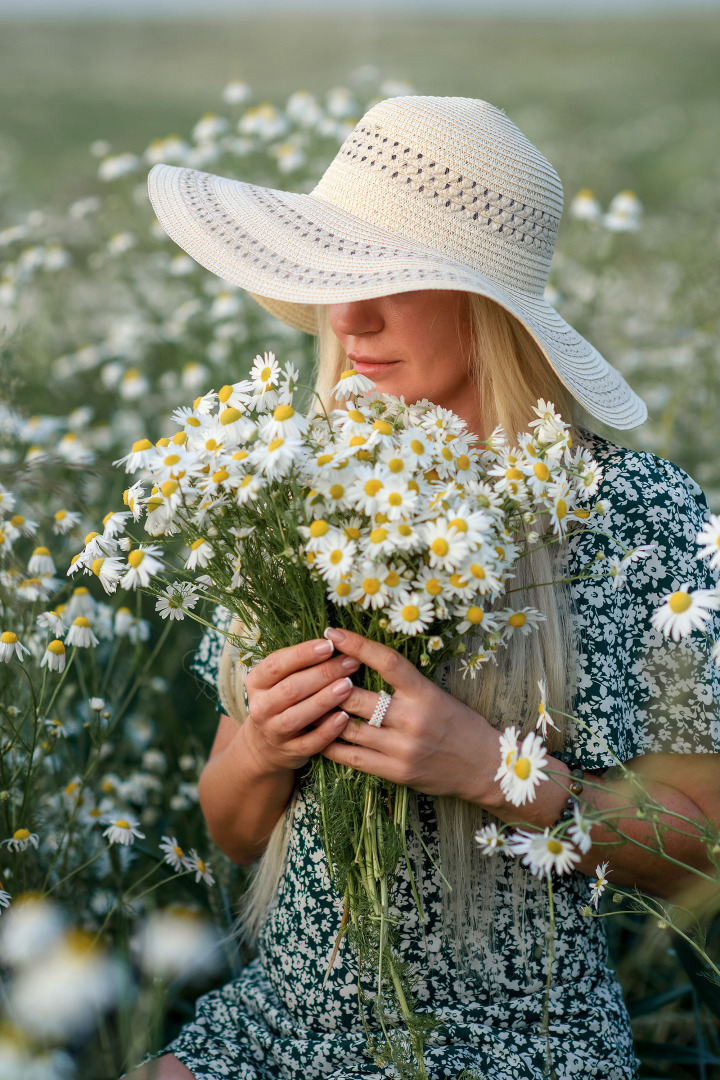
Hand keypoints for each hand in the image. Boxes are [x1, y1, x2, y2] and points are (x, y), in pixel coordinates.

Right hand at [242, 638, 359, 773]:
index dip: (303, 654)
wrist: (265, 746)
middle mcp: (260, 707)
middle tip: (350, 662)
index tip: (329, 644)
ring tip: (348, 685)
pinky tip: (344, 718)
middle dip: (322, 674)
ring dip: (324, 700)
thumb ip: (299, 663)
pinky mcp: (289, 752)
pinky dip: (327, 731)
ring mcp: (273, 732)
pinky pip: (310, 743)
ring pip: (297, 716)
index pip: (276, 664)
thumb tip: (335, 640)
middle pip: (291, 689)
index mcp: (256, 682)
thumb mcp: (279, 680)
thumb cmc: (281, 701)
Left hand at [321, 627, 500, 803]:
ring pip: (350, 728)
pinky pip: (354, 758)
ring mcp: (403, 747)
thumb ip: (405, 685)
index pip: (386, 661)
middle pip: (357, 698)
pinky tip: (319, 736)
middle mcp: (412, 718)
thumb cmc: (460, 725)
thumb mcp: (438, 696)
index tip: (333, 632)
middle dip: (330, 686)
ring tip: (307, 705)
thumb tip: (366, 663)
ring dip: (326, 716)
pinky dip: (332, 746)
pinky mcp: (397, 771)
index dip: (357, 645)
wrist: (485, 767)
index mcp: (424, 693)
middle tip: (310, 674)